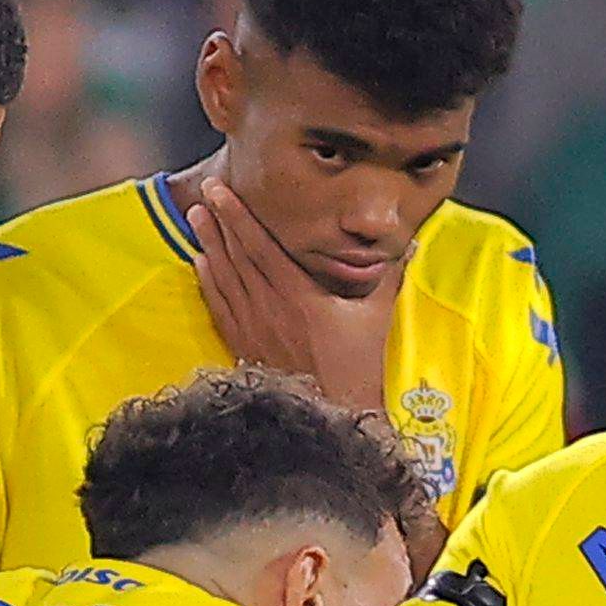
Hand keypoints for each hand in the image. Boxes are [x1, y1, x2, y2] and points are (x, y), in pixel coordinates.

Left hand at [191, 178, 393, 410]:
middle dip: (219, 221)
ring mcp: (254, 330)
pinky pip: (220, 309)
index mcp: (299, 296)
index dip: (239, 215)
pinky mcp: (246, 348)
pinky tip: (199, 264)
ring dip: (209, 245)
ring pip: (224, 279)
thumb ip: (387, 277)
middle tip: (205, 190)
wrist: (334, 416)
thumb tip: (409, 245)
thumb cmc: (359, 367)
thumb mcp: (377, 318)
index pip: (261, 246)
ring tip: (196, 216)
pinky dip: (208, 284)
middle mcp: (269, 309)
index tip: (220, 189)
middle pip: (237, 256)